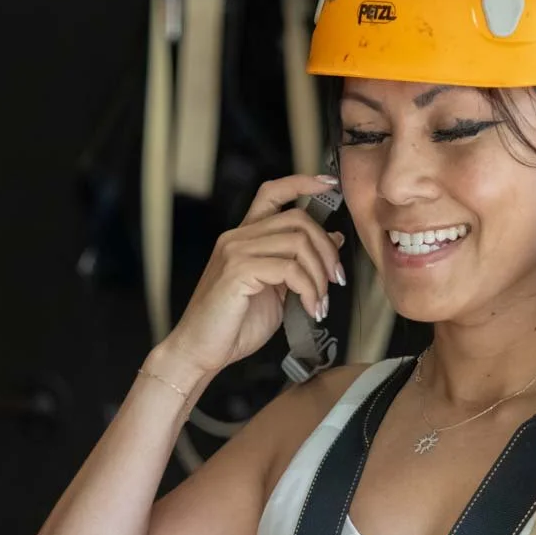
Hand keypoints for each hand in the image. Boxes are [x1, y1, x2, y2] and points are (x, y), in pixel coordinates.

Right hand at [157, 174, 345, 382]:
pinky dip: (309, 290)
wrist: (199, 351)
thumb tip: (333, 240)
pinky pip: (289, 269)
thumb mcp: (276, 289)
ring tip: (321, 301)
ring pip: (298, 242)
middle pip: (298, 219)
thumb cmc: (233, 324)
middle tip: (336, 279)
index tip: (330, 185)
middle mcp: (238, 237)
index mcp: (245, 237)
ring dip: (320, 275)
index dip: (303, 182)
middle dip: (326, 249)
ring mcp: (236, 252)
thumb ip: (298, 263)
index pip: (273, 192)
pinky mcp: (237, 271)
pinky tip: (311, 308)